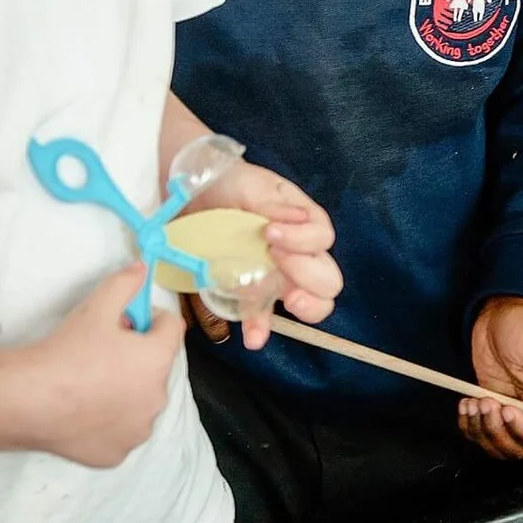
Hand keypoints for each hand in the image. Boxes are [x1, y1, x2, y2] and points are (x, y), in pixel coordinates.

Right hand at [6, 264, 186, 467]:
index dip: (149, 320)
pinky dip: (108, 424)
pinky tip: (82, 413)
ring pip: (140, 403)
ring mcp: (138, 430)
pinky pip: (120, 433)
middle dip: (136, 357)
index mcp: (158, 359)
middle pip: (155, 367)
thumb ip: (125, 284)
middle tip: (100, 352)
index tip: (124, 322)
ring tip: (88, 384)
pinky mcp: (117, 454)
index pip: (172, 328)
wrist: (29, 400)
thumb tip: (142, 267)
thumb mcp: (97, 307)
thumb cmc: (67, 351)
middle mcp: (158, 397)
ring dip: (126, 392)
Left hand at [190, 161, 341, 349]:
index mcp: (305, 223)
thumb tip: (299, 219)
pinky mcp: (252, 293)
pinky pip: (264, 317)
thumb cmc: (231, 184)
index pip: (322, 238)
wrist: (193, 193)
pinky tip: (253, 338)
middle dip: (309, 275)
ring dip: (306, 306)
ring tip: (289, 302)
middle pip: (328, 278)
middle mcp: (300, 253)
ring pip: (314, 302)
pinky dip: (261, 328)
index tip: (270, 232)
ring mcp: (279, 277)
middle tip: (278, 260)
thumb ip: (274, 204)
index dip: (302, 240)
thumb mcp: (252, 186)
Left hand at [458, 296, 522, 460]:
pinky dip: (468, 425)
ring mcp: (508, 410)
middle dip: (497, 432)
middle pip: (517, 447)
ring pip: (496, 444)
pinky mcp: (489, 405)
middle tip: (488, 403)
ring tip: (474, 402)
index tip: (508, 409)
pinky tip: (466, 404)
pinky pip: (478, 431)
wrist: (499, 311)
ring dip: (480, 430)